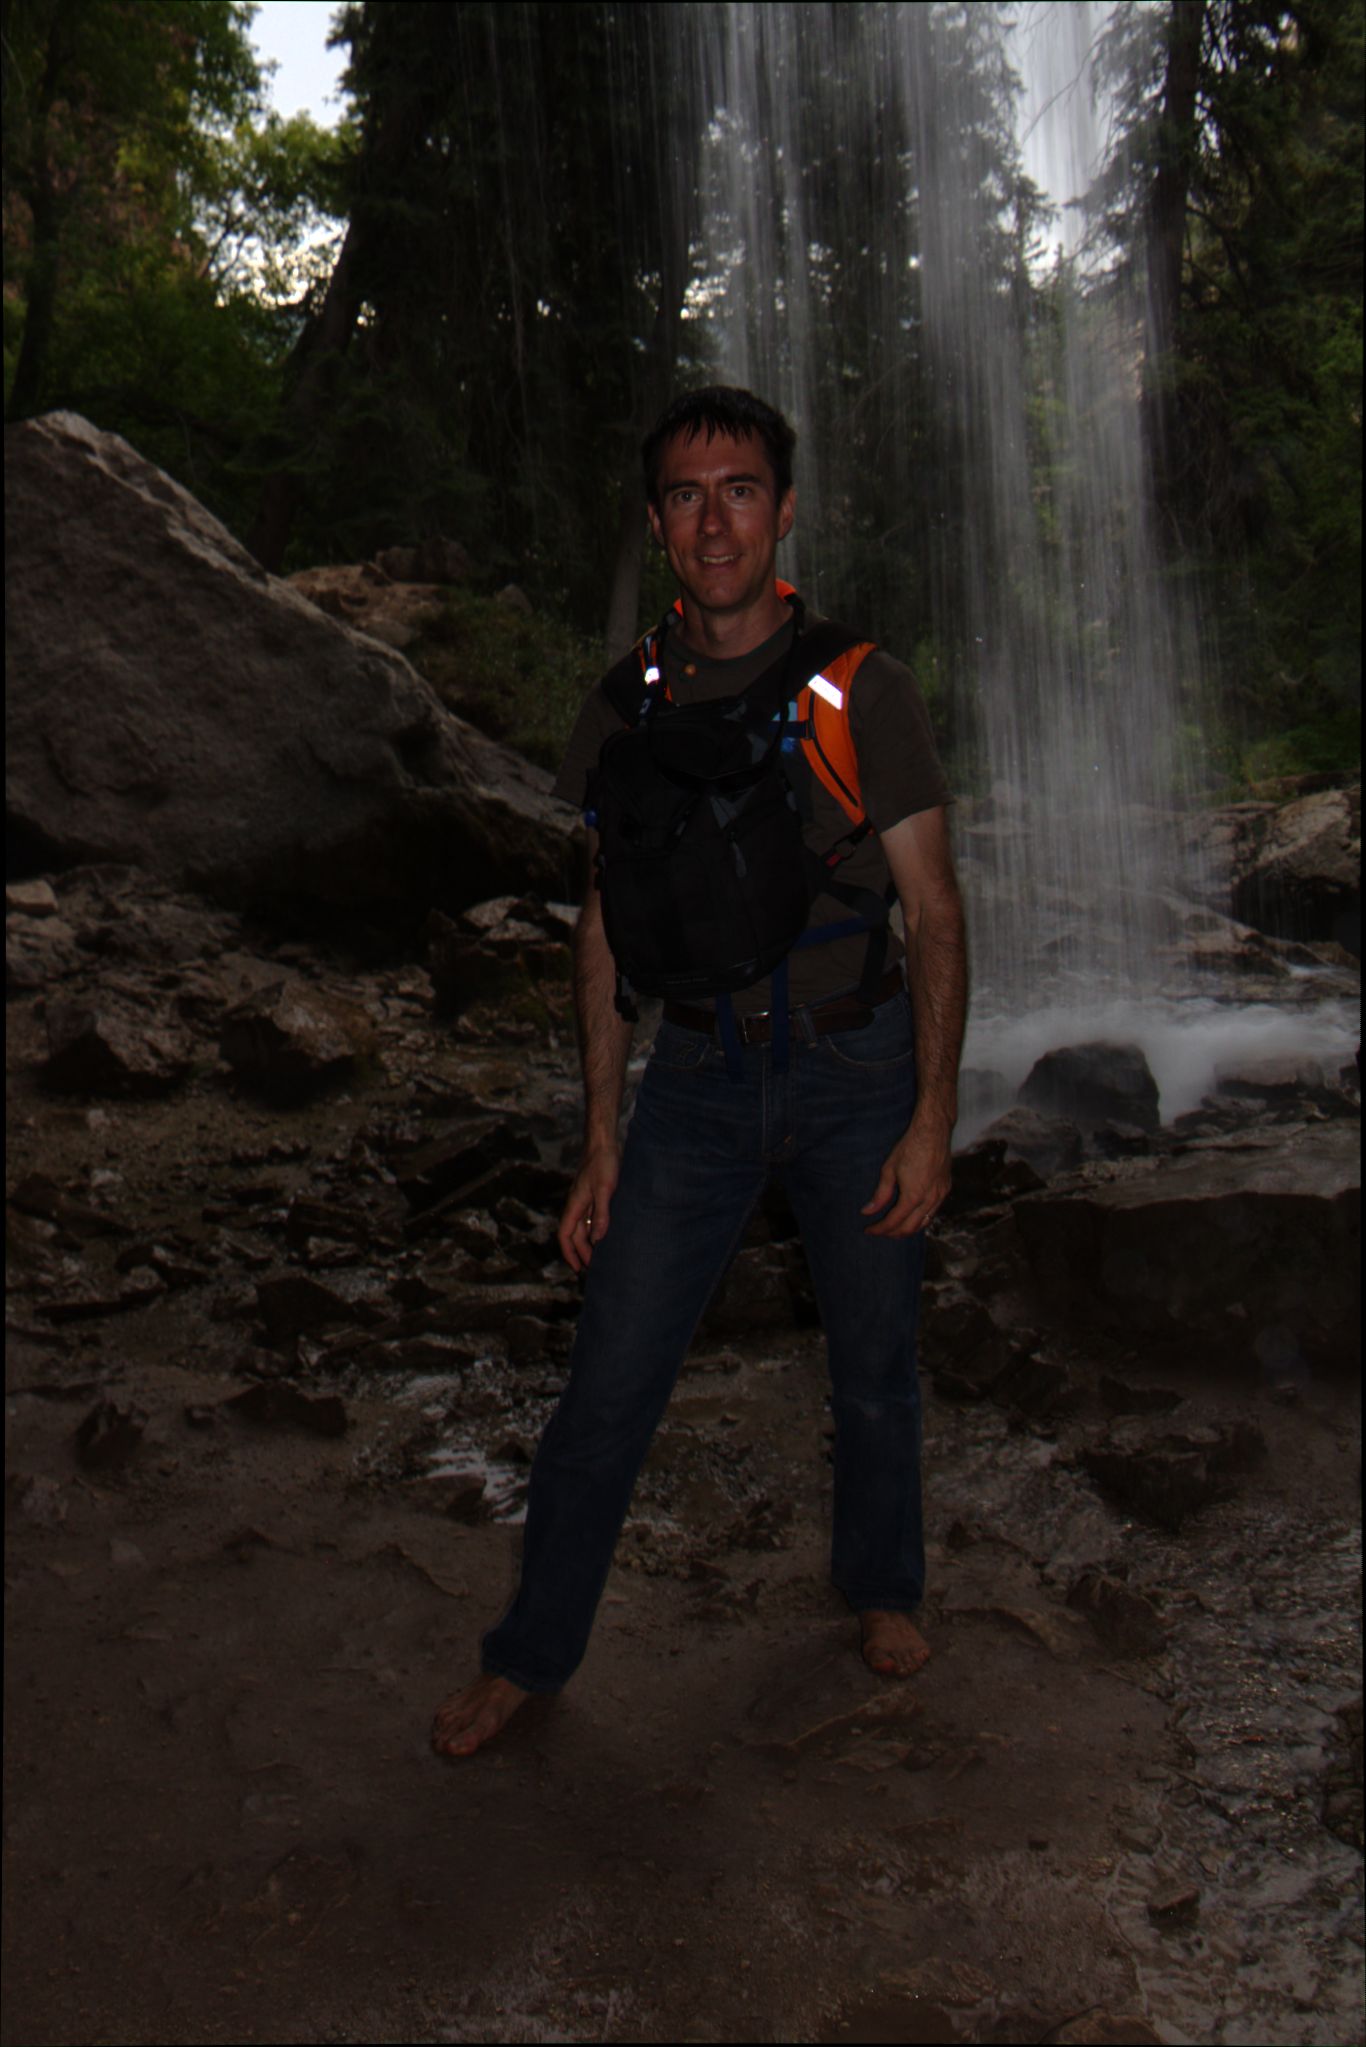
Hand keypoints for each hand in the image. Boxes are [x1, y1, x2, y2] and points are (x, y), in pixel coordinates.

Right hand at [557, 1142, 620, 1272]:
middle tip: (593, 1267)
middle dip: (580, 1251)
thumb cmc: (603, 1163)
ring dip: (587, 1241)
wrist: (604, 1143)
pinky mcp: (594, 1194)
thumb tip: (597, 1238)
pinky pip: (590, 1217)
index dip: (569, 1253)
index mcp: (575, 1204)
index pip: (566, 1234)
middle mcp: (577, 1204)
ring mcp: (585, 1199)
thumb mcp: (605, 1189)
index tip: (577, 1268)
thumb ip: (601, 1213)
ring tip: (598, 1255)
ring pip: (582, 1226)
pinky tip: (604, 1233)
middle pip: (574, 1234)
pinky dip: (594, 1229)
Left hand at [861, 1117, 951, 1237]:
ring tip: (893, 1229)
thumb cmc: (910, 1147)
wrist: (933, 1131)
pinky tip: (912, 1216)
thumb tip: (867, 1211)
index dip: (880, 1229)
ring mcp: (941, 1195)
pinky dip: (921, 1219)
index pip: (894, 1221)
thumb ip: (880, 1194)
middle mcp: (930, 1200)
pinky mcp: (946, 1189)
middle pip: (910, 1228)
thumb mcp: (889, 1170)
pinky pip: (933, 1212)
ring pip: (924, 1223)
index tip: (869, 1230)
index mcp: (913, 1196)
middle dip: (893, 1233)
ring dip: (908, 1229)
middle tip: (880, 1232)